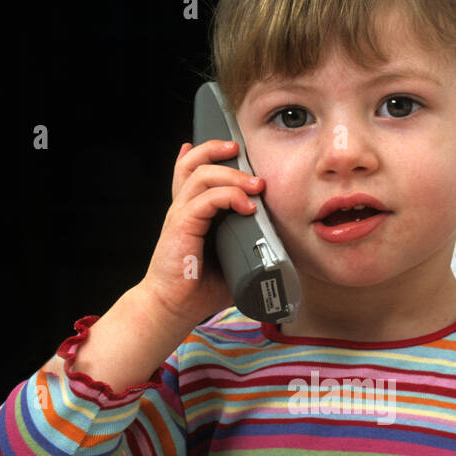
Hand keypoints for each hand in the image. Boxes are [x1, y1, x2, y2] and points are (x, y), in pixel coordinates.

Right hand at [140, 139, 263, 327]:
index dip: (208, 153)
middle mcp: (184, 208)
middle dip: (222, 153)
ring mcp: (181, 215)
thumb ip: (249, 247)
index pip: (194, 171)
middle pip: (195, 163)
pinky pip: (205, 199)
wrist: (173, 307)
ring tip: (256, 185)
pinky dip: (229, 196)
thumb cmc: (200, 289)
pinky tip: (247, 207)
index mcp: (192, 213)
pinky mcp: (181, 226)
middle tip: (247, 158)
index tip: (232, 147)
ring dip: (232, 175)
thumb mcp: (232, 262)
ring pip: (202, 175)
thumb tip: (282, 248)